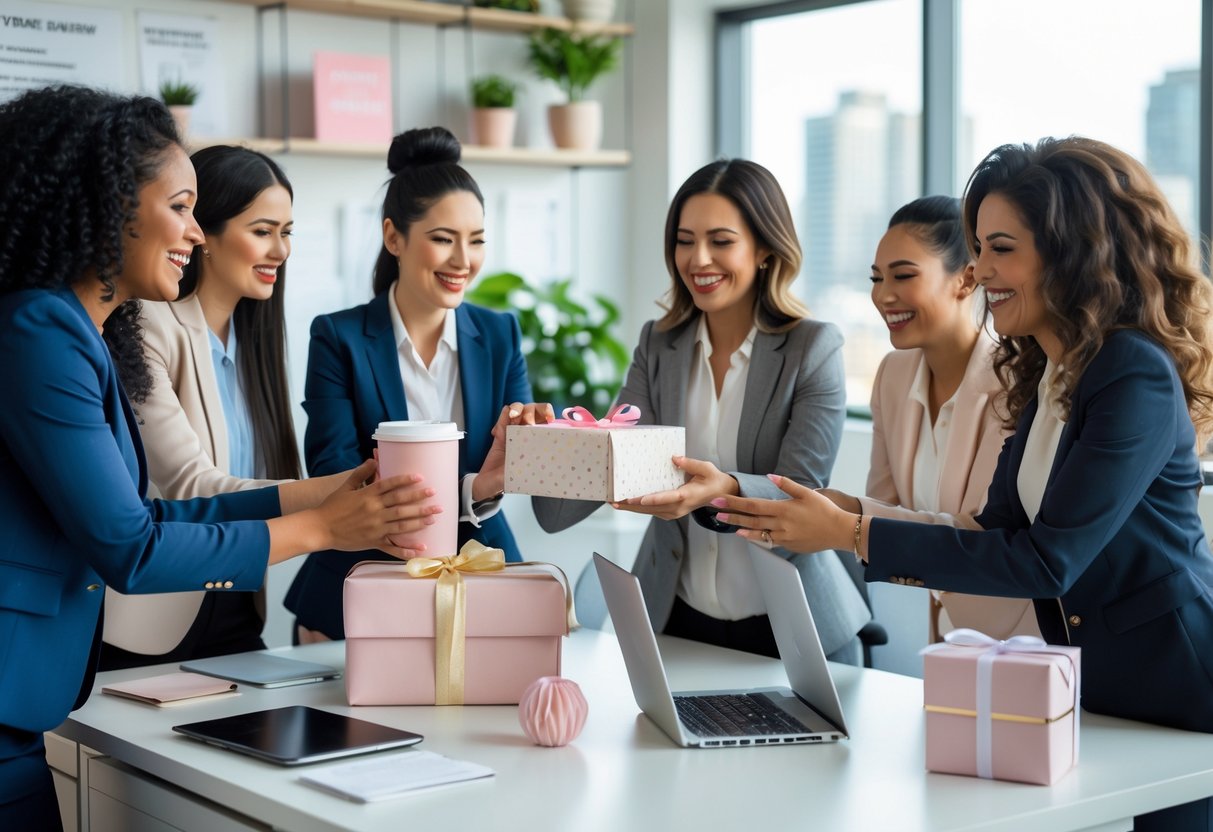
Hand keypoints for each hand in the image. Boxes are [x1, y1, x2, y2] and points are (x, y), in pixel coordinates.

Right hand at [315, 460, 441, 558]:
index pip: (390, 485)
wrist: (319, 529)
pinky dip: (406, 550)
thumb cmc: (331, 506)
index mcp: (367, 496)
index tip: (421, 477)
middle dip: (420, 500)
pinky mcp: (372, 542)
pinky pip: (391, 547)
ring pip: (401, 524)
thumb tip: (374, 460)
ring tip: (433, 517)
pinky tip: (420, 549)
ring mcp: (375, 527)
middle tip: (435, 497)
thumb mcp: (345, 487)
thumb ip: (361, 473)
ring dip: (419, 520)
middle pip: (401, 504)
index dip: (406, 481)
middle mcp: (374, 511)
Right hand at [474, 401, 555, 500]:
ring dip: (517, 410)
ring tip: (513, 418)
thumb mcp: (522, 474)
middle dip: (532, 410)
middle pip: (533, 410)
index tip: (550, 418)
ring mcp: (513, 431)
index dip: (549, 413)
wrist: (488, 485)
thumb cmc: (509, 481)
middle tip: (528, 423)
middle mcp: (527, 433)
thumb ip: (529, 466)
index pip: (546, 420)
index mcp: (537, 442)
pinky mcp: (499, 433)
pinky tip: (501, 424)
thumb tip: (541, 460)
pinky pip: (503, 418)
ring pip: (518, 409)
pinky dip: (503, 416)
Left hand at [610, 456, 734, 519]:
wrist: (719, 495)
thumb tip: (675, 458)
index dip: (652, 499)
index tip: (637, 499)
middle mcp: (679, 508)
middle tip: (614, 501)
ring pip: (650, 512)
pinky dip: (639, 508)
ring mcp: (674, 513)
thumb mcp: (706, 468)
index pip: (668, 498)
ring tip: (615, 503)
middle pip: (652, 508)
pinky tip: (626, 504)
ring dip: (632, 508)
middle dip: (632, 505)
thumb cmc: (712, 480)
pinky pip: (652, 511)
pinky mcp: (670, 513)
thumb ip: (690, 464)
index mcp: (687, 496)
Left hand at [711, 474, 854, 553]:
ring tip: (727, 524)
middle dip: (732, 515)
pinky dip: (757, 537)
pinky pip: (769, 541)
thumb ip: (787, 485)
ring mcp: (784, 537)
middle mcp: (781, 524)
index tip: (720, 500)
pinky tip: (747, 534)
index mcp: (784, 509)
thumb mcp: (807, 493)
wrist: (840, 531)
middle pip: (751, 520)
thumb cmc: (825, 510)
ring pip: (758, 533)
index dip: (735, 503)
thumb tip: (770, 476)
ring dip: (741, 528)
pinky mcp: (789, 545)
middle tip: (715, 511)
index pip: (753, 505)